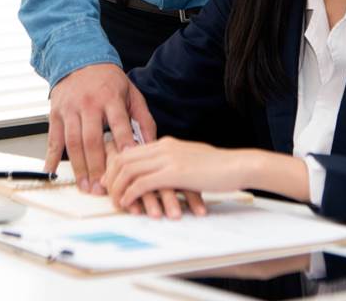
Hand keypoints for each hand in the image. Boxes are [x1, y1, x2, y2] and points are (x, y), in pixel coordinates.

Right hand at [44, 63, 155, 194]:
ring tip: (85, 186)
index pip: (118, 122)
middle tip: (102, 188)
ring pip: (72, 142)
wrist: (79, 59)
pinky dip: (51, 156)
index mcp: (110, 97)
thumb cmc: (108, 81)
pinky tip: (52, 171)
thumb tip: (151, 146)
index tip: (127, 161)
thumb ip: (143, 119)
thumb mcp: (132, 94)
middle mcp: (88, 103)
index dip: (123, 141)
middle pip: (92, 139)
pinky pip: (53, 138)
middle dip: (97, 166)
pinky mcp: (55, 113)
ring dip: (78, 167)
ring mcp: (70, 109)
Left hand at [103, 137, 244, 216]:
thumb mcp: (191, 160)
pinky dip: (130, 194)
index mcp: (166, 143)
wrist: (238, 165)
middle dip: (111, 176)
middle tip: (107, 193)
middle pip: (124, 158)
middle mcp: (163, 147)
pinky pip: (142, 182)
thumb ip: (174, 163)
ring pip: (129, 169)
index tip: (109, 180)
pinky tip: (129, 204)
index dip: (115, 166)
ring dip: (118, 188)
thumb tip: (164, 174)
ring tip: (116, 202)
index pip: (130, 150)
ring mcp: (168, 158)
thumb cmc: (219, 167)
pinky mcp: (174, 172)